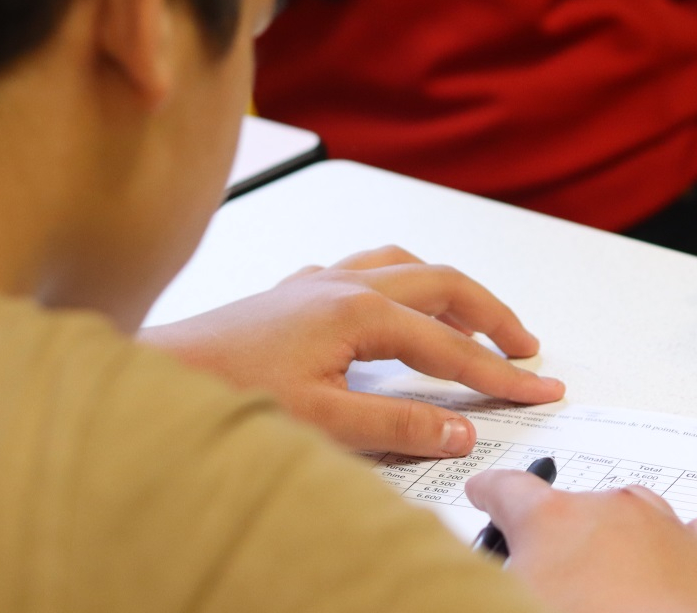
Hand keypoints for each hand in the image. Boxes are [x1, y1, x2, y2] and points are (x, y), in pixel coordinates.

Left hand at [140, 246, 563, 456]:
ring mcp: (318, 282)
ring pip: (405, 265)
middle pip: (443, 284)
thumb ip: (398, 423)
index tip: (539, 390)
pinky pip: (365, 268)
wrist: (157, 375)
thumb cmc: (226, 392)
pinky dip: (400, 283)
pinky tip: (392, 307)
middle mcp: (344, 284)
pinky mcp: (295, 292)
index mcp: (359, 312)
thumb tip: (461, 430)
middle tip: (524, 349)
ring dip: (448, 290)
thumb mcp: (321, 421)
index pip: (451, 346)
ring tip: (472, 321)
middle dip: (491, 315)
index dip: (501, 373)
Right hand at [466, 470, 696, 612]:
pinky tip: (667, 575)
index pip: (508, 489)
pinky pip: (691, 535)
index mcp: (553, 520)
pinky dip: (675, 549)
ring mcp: (667, 530)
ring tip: (607, 585)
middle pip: (574, 506)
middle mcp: (612, 511)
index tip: (484, 493)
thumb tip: (500, 576)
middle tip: (551, 577)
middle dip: (559, 535)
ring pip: (635, 513)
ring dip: (617, 540)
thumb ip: (503, 575)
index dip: (489, 493)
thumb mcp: (515, 597)